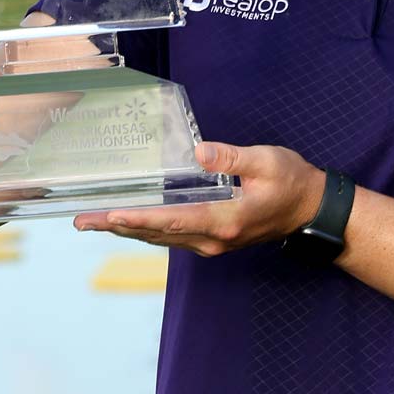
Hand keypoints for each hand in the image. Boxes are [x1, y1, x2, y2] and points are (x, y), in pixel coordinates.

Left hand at [74, 141, 324, 256]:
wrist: (311, 210)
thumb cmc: (292, 183)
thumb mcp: (267, 162)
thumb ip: (232, 157)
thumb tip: (200, 152)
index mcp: (225, 219)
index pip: (171, 220)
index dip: (137, 217)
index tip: (109, 215)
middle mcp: (213, 238)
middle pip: (157, 233)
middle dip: (118, 226)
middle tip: (82, 220)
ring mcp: (212, 242)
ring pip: (161, 238)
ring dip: (128, 229)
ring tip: (95, 221)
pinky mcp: (213, 238)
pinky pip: (172, 236)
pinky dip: (147, 229)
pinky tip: (130, 221)